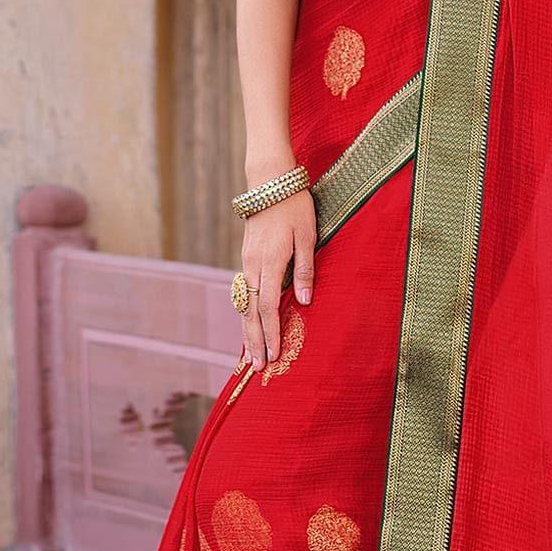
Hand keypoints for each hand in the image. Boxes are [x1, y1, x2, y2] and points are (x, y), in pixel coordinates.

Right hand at [238, 184, 316, 369]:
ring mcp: (246, 262)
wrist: (269, 182)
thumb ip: (304, 270)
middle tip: (258, 368)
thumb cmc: (295, 207)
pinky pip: (243, 293)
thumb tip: (303, 302)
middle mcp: (252, 265)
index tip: (275, 356)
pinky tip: (249, 327)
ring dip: (247, 332)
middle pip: (250, 312)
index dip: (271, 333)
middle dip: (255, 342)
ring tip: (251, 356)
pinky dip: (246, 314)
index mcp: (269, 262)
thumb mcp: (307, 236)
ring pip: (243, 305)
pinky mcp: (246, 258)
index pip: (268, 307)